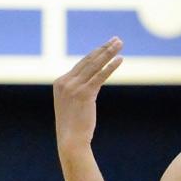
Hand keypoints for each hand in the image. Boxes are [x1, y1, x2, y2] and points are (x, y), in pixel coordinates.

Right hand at [53, 38, 123, 153]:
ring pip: (95, 65)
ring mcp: (74, 87)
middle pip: (88, 60)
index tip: (106, 46)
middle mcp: (66, 81)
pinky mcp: (85, 94)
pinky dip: (110, 67)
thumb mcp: (71, 106)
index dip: (95, 54)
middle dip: (104, 48)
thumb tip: (88, 89)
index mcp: (60, 82)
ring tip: (120, 43)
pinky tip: (120, 59)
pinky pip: (100, 76)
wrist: (70, 140)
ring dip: (109, 52)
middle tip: (116, 39)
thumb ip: (77, 93)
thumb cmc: (73, 127)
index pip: (81, 64)